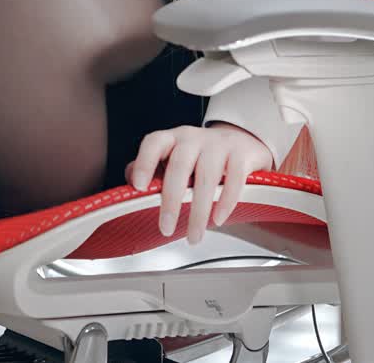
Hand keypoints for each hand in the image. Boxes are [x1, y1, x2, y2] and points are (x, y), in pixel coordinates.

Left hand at [126, 123, 272, 243]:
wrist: (242, 141)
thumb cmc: (201, 156)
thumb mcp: (175, 158)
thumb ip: (153, 169)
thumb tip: (131, 183)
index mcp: (173, 138)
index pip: (154, 142)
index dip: (144, 162)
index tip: (138, 186)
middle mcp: (194, 138)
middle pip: (179, 166)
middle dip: (171, 200)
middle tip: (165, 228)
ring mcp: (219, 144)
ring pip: (207, 176)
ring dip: (199, 211)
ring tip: (194, 236)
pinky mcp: (242, 154)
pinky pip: (234, 179)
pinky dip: (226, 202)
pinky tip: (218, 219)